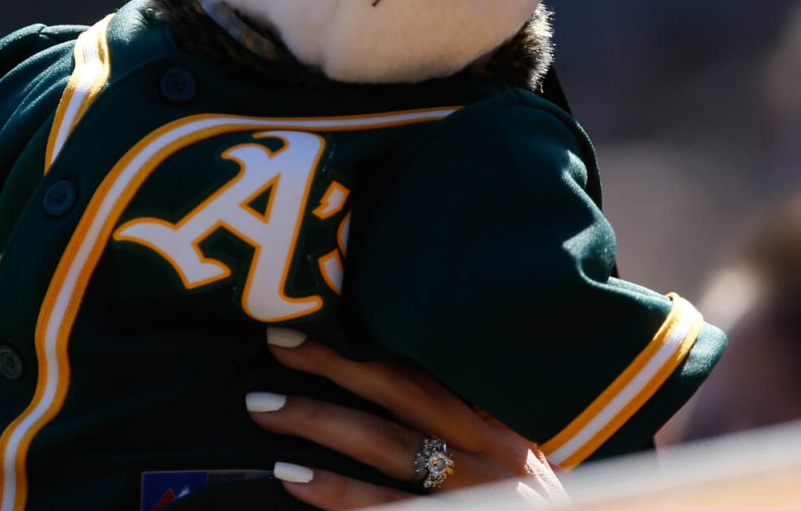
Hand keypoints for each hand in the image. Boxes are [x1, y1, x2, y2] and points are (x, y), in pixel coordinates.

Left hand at [246, 327, 571, 508]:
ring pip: (390, 444)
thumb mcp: (519, 460)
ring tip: (264, 406)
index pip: (434, 366)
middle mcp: (497, 450)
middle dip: (337, 361)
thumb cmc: (536, 508)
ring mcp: (481, 491)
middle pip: (405, 391)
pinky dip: (338, 492)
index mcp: (506, 422)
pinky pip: (389, 508)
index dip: (376, 337)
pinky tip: (295, 477)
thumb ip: (475, 424)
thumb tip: (402, 380)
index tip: (323, 310)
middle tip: (276, 339)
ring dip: (320, 420)